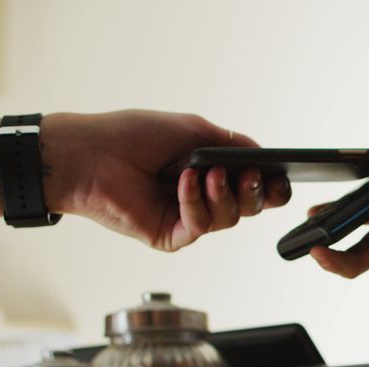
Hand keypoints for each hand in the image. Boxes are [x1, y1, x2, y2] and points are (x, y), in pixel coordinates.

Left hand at [42, 110, 290, 250]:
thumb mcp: (192, 130)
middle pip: (250, 206)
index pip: (255, 187)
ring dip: (222, 194)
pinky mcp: (170, 235)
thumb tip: (263, 155)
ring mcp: (188, 218)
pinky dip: (195, 203)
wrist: (90, 154)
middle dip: (254, 191)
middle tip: (247, 174)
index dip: (271, 185)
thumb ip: (231, 142)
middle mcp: (203, 197)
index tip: (278, 176)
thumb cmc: (132, 136)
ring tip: (207, 173)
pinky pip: (199, 227)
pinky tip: (183, 183)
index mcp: (212, 172)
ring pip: (229, 218)